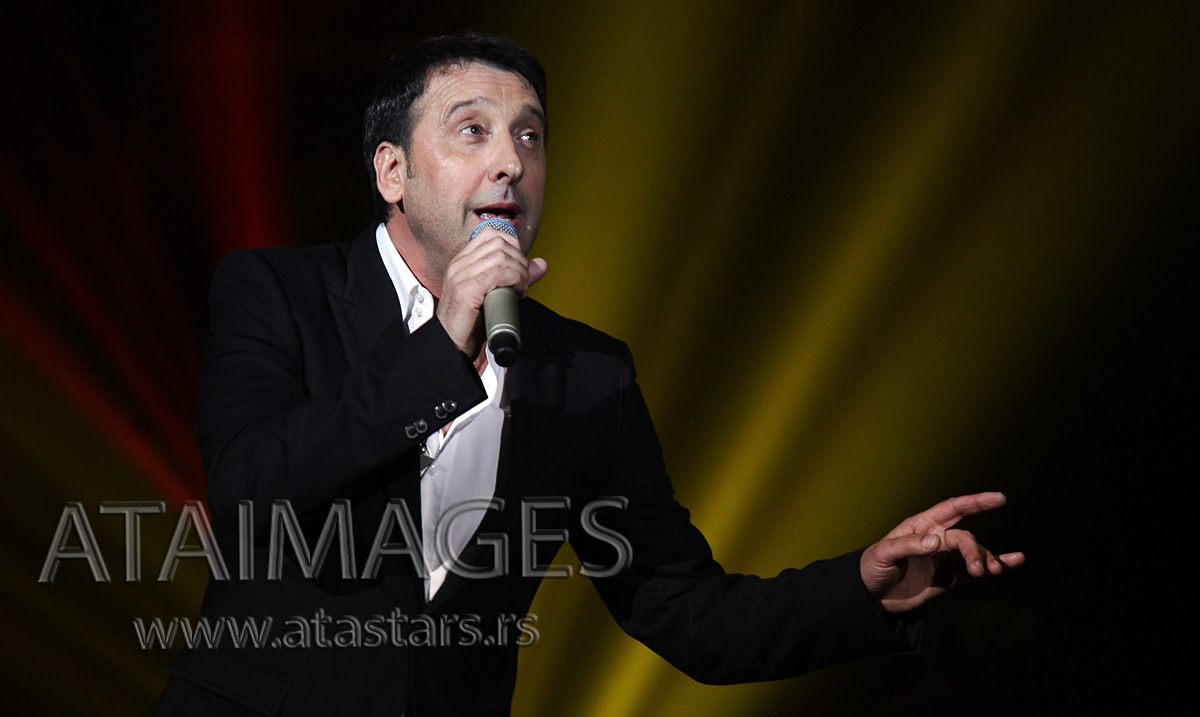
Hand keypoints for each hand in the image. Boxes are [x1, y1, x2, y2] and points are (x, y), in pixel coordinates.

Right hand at [435, 226, 547, 358]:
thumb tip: (542, 264)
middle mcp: (459, 264)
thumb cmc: (470, 322)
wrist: (450, 344)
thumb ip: (516, 276)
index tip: (520, 266)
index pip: (491, 234)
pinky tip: (517, 293)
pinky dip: (514, 280)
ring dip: (519, 272)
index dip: (513, 245)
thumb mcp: (494, 293)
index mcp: (462, 262)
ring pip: (501, 256)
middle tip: (523, 282)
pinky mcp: (466, 290)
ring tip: (521, 289)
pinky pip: (497, 273)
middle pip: (499, 243)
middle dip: (520, 260)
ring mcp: (460, 276)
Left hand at [859, 492, 1023, 613]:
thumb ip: (909, 546)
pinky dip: (998, 562)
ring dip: (987, 560)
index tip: (998, 498)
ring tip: (991, 572)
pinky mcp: (951, 575)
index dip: (975, 502)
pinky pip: (977, 567)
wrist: (873, 595)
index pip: (952, 509)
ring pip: (975, 553)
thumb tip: (937, 541)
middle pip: (965, 538)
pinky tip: (1016, 560)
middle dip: (974, 550)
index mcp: (922, 526)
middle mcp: (938, 538)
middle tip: (978, 570)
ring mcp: (946, 557)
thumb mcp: (884, 554)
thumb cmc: (873, 568)